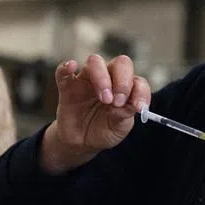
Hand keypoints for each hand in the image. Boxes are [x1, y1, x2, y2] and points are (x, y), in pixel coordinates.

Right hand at [41, 55, 151, 173]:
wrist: (81, 142)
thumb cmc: (104, 130)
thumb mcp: (118, 128)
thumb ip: (124, 116)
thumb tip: (131, 106)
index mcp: (125, 88)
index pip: (137, 81)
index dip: (140, 92)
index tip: (138, 107)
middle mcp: (109, 78)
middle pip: (120, 63)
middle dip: (122, 81)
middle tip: (118, 102)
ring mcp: (87, 80)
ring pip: (95, 62)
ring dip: (102, 78)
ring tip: (105, 99)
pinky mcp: (67, 87)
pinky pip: (64, 72)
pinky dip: (66, 67)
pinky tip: (71, 66)